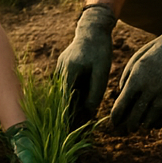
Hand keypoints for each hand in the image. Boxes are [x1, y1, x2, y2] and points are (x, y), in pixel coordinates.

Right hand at [57, 4, 115, 125]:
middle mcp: (59, 72)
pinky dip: (70, 97)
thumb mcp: (102, 71)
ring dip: (68, 107)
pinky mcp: (62, 69)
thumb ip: (95, 91)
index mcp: (68, 72)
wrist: (93, 29)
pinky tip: (78, 108)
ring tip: (75, 124)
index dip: (66, 117)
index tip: (67, 132)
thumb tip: (88, 112)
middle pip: (61, 99)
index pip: (64, 101)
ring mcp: (59, 70)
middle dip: (66, 115)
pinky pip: (65, 87)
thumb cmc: (100, 49)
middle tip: (71, 133)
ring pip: (63, 94)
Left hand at [110, 15, 161, 131]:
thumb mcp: (135, 62)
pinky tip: (151, 121)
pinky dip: (155, 123)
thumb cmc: (153, 54)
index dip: (116, 118)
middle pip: (134, 118)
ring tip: (139, 125)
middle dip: (129, 126)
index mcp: (136, 80)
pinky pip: (161, 119)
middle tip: (127, 128)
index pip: (121, 107)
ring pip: (148, 122)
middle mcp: (148, 90)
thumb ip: (126, 81)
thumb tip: (122, 100)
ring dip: (142, 125)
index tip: (114, 122)